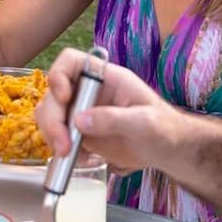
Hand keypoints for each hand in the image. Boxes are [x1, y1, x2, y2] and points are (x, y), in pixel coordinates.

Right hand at [36, 48, 179, 170]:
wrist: (171, 152)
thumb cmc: (165, 129)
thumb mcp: (145, 123)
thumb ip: (114, 119)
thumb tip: (80, 120)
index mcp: (105, 78)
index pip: (70, 61)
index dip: (59, 74)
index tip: (64, 97)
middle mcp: (88, 91)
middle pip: (54, 93)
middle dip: (53, 118)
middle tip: (63, 145)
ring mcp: (82, 111)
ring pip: (50, 114)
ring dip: (51, 133)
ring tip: (66, 154)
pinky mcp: (81, 133)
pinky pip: (58, 135)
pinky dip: (60, 148)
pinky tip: (79, 160)